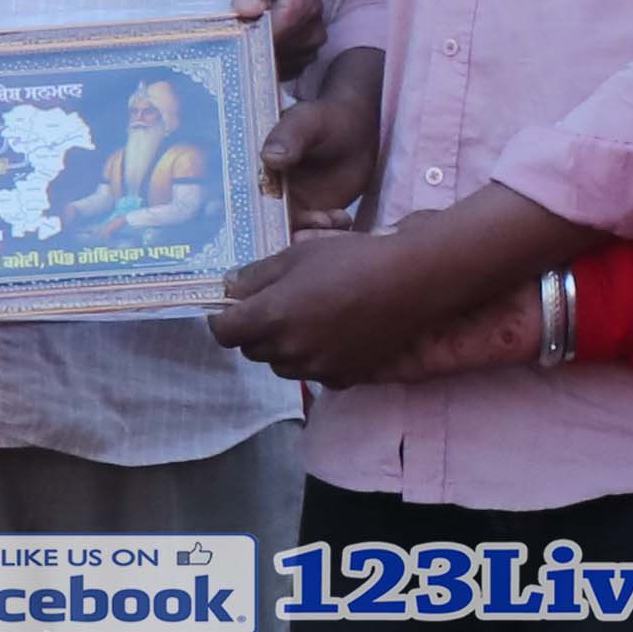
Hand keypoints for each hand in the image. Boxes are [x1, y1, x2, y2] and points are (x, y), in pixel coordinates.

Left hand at [210, 222, 490, 385]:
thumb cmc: (350, 260)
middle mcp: (289, 349)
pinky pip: (314, 374)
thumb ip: (256, 275)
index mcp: (272, 317)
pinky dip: (313, 359)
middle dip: (254, 331)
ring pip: (282, 365)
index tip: (233, 307)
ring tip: (306, 320)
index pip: (225, 332)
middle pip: (252, 351)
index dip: (224, 318)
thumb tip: (230, 288)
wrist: (409, 283)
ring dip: (283, 347)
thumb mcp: (296, 254)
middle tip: (274, 306)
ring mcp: (316, 367)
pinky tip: (332, 336)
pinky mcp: (343, 376)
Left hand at [234, 0, 326, 74]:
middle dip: (257, 47)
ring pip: (286, 62)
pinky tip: (252, 55)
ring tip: (241, 47)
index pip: (283, 23)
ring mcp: (313, 42)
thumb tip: (247, 8)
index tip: (235, 36)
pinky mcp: (305, 57)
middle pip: (285, 47)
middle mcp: (315, 22)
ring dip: (262, 58)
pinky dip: (268, 66)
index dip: (257, 32)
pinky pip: (287, 71)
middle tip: (231, 45)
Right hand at [263, 48, 385, 228]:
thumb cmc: (326, 117)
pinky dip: (331, 232)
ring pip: (300, 233)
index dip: (272, 216)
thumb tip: (269, 157)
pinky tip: (344, 219)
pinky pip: (320, 232)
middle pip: (277, 225)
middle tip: (321, 222)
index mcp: (263, 172)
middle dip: (297, 231)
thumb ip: (289, 136)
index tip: (295, 215)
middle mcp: (274, 194)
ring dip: (316, 234)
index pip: (257, 202)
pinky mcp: (319, 214)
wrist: (355, 125)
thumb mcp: (307, 121)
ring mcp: (297, 206)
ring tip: (335, 219)